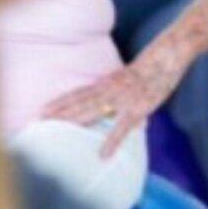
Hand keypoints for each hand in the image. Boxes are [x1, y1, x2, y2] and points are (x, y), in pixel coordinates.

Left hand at [41, 55, 183, 155]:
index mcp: (109, 82)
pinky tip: (103, 154)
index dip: (61, 102)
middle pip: (80, 102)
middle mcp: (110, 89)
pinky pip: (122, 128)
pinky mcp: (138, 108)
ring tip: (57, 132)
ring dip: (75, 121)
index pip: (80, 93)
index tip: (43, 110)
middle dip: (60, 112)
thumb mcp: (133, 76)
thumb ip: (121, 89)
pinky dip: (112, 141)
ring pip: (93, 111)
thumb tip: (117, 103)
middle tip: (38, 121)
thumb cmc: (155, 65)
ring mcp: (122, 99)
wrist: (169, 54)